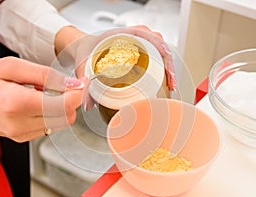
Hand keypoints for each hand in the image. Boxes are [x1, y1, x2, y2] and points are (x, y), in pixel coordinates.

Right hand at [0, 57, 86, 141]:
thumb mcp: (11, 67)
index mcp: (17, 104)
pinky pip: (50, 126)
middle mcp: (21, 124)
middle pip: (67, 116)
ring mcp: (22, 134)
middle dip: (69, 99)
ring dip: (60, 107)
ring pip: (61, 123)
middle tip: (58, 85)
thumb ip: (45, 75)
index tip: (82, 83)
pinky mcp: (23, 137)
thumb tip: (73, 84)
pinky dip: (51, 113)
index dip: (78, 93)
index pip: (64, 106)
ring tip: (42, 93)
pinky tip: (36, 103)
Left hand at [54, 25, 175, 89]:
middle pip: (161, 46)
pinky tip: (166, 80)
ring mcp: (140, 43)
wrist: (85, 46)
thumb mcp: (84, 62)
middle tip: (171, 83)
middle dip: (170, 64)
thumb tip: (88, 104)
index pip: (150, 37)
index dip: (162, 51)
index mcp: (124, 33)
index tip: (168, 66)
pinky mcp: (141, 51)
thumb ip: (84, 80)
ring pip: (162, 51)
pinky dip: (164, 67)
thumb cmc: (88, 49)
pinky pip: (158, 56)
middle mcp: (135, 36)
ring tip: (170, 83)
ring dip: (169, 66)